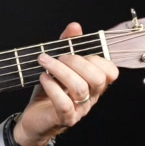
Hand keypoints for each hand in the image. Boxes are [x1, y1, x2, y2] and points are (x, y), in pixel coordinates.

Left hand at [14, 22, 118, 145]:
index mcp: (93, 83)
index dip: (97, 59)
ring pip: (80, 89)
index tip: (76, 52)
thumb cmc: (49, 91)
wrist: (34, 119)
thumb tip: (75, 26)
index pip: (110, 72)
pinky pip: (64, 104)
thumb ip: (68, 45)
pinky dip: (53, 88)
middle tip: (59, 57)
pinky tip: (43, 78)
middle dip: (77, 62)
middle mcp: (91, 97)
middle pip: (97, 79)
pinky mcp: (65, 119)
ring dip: (60, 71)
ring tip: (45, 62)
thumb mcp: (58, 65)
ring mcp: (79, 109)